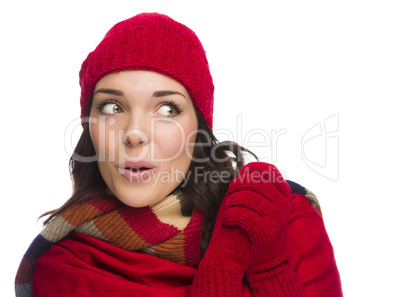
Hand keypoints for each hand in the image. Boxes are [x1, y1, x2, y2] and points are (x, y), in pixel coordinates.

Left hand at [221, 162, 290, 281]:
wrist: (264, 261)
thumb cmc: (257, 228)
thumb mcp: (263, 205)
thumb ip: (257, 188)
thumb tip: (244, 167)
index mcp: (283, 194)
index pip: (269, 170)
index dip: (252, 169)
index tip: (240, 175)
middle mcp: (283, 204)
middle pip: (254, 182)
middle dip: (237, 187)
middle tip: (229, 197)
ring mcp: (277, 217)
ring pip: (246, 198)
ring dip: (230, 203)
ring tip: (226, 210)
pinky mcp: (266, 231)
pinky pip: (242, 215)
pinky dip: (230, 215)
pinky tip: (227, 220)